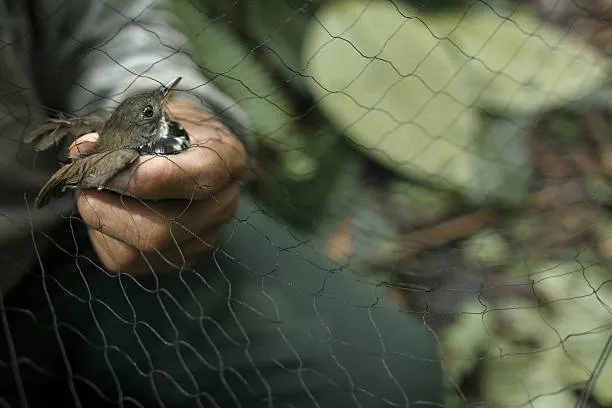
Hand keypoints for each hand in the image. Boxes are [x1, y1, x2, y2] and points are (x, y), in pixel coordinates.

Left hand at [69, 97, 246, 273]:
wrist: (194, 147)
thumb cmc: (171, 127)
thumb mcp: (153, 114)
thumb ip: (121, 130)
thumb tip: (83, 150)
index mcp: (226, 159)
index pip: (188, 180)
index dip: (138, 178)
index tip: (101, 166)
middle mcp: (223, 204)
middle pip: (162, 230)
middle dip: (109, 212)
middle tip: (86, 187)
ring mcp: (205, 236)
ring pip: (141, 252)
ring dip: (104, 226)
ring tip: (94, 196)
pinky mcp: (181, 256)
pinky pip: (130, 261)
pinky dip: (106, 239)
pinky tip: (109, 214)